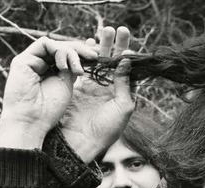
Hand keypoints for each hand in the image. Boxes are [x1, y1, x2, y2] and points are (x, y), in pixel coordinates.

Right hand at [0, 38, 97, 148]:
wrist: (31, 124)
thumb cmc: (51, 113)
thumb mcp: (71, 88)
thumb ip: (76, 70)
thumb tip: (92, 54)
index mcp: (54, 74)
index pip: (69, 55)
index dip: (83, 50)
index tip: (97, 52)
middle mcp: (42, 67)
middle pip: (63, 48)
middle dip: (81, 49)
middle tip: (94, 56)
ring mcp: (32, 62)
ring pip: (56, 45)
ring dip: (71, 52)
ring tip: (79, 71)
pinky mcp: (23, 60)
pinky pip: (44, 44)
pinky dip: (59, 50)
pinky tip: (65, 67)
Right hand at [60, 26, 134, 161]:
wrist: (81, 142)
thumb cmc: (107, 129)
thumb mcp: (122, 107)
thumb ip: (125, 83)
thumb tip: (127, 60)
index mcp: (122, 93)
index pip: (127, 69)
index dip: (128, 54)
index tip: (127, 40)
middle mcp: (109, 88)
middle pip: (112, 61)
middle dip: (114, 44)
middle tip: (116, 29)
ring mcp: (92, 86)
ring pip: (97, 61)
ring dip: (99, 46)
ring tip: (102, 31)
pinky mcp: (77, 86)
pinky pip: (81, 67)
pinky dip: (83, 55)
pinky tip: (86, 44)